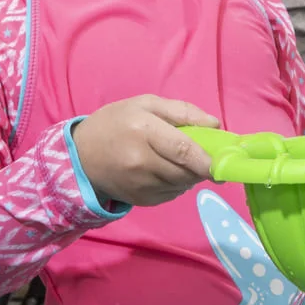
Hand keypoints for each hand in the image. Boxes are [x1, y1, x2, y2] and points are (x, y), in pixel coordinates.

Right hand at [72, 95, 218, 206]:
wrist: (80, 156)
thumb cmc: (116, 123)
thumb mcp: (145, 104)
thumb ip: (182, 111)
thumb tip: (215, 125)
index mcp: (143, 130)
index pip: (183, 150)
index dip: (207, 160)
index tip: (224, 163)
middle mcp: (141, 161)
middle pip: (186, 171)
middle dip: (202, 167)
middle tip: (204, 157)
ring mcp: (139, 184)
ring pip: (181, 184)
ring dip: (189, 175)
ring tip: (177, 160)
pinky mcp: (140, 200)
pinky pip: (172, 194)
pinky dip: (176, 184)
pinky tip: (164, 171)